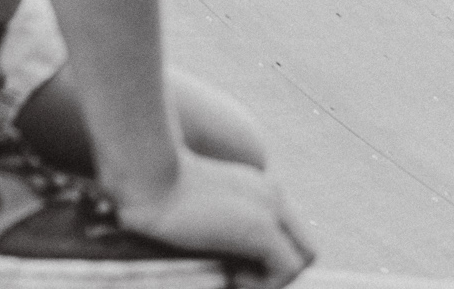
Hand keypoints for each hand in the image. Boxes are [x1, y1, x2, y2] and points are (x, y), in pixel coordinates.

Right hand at [116, 152, 314, 288]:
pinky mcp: (261, 230)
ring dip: (271, 280)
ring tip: (232, 278)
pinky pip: (287, 269)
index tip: (235, 268)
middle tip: (237, 278)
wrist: (148, 175)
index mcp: (258, 189)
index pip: (289, 231)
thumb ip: (216, 221)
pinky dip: (264, 284)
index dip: (270, 258)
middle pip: (306, 246)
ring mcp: (270, 210)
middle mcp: (272, 196)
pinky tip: (229, 277)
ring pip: (303, 259)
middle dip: (278, 272)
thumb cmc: (150, 191)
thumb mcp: (190, 204)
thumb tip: (219, 257)